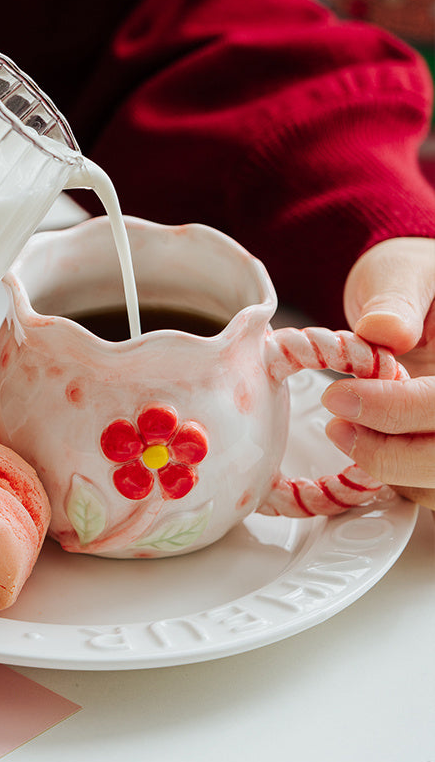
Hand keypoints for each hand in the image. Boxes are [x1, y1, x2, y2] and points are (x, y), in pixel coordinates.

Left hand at [322, 237, 434, 507]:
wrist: (418, 296)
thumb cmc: (415, 280)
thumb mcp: (404, 272)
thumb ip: (396, 300)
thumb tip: (382, 330)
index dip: (396, 409)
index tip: (340, 397)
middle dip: (390, 452)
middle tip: (336, 424)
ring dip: (392, 471)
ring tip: (344, 431)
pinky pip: (432, 488)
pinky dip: (398, 479)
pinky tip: (367, 444)